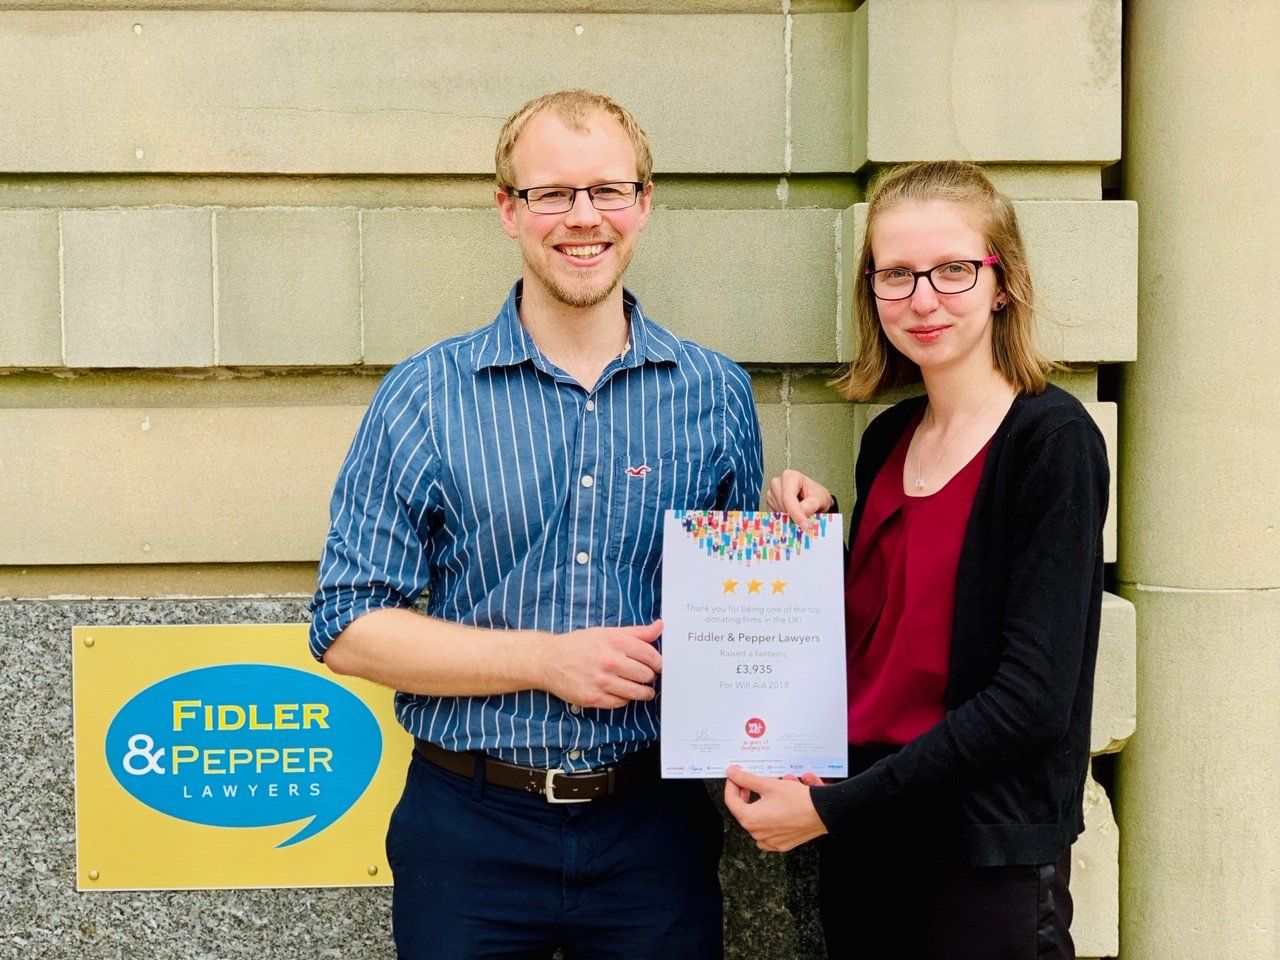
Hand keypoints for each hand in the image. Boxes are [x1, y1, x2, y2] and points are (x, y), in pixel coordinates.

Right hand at [540, 620, 663, 709]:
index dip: (659, 662)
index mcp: (615, 642)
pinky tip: (622, 693)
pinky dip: (624, 699)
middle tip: (647, 676)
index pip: (650, 655)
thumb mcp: (607, 632)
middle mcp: (610, 662)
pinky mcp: (593, 698)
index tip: (658, 665)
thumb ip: (636, 632)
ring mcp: (601, 682)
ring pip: (636, 692)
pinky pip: (620, 703)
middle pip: (646, 675)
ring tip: (643, 690)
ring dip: (643, 692)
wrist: (549, 660)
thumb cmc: (579, 645)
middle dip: (650, 677)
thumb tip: (660, 626)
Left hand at [723, 765, 828, 851]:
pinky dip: (769, 819)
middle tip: (750, 782)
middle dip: (746, 794)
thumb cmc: (797, 800)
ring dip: (759, 804)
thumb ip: (746, 779)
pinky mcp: (781, 844)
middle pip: (743, 810)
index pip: (731, 800)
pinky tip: (777, 808)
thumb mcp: (769, 784)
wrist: (821, 813)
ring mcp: (769, 841)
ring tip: (770, 791)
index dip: (732, 784)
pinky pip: (768, 831)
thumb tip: (732, 773)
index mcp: (749, 819)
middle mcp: (757, 834)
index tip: (735, 775)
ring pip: (756, 820)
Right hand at [766, 469, 833, 526]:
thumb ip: (811, 505)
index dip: (795, 513)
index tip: (804, 525)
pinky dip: (784, 520)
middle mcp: (777, 482)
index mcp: (790, 476)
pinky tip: (793, 517)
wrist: (814, 499)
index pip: (788, 497)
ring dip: (788, 518)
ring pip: (777, 512)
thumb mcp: (820, 499)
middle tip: (805, 521)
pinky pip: (774, 516)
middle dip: (792, 515)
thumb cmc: (817, 496)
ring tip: (800, 515)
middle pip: (782, 505)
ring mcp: (771, 493)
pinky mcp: (769, 503)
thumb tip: (801, 513)